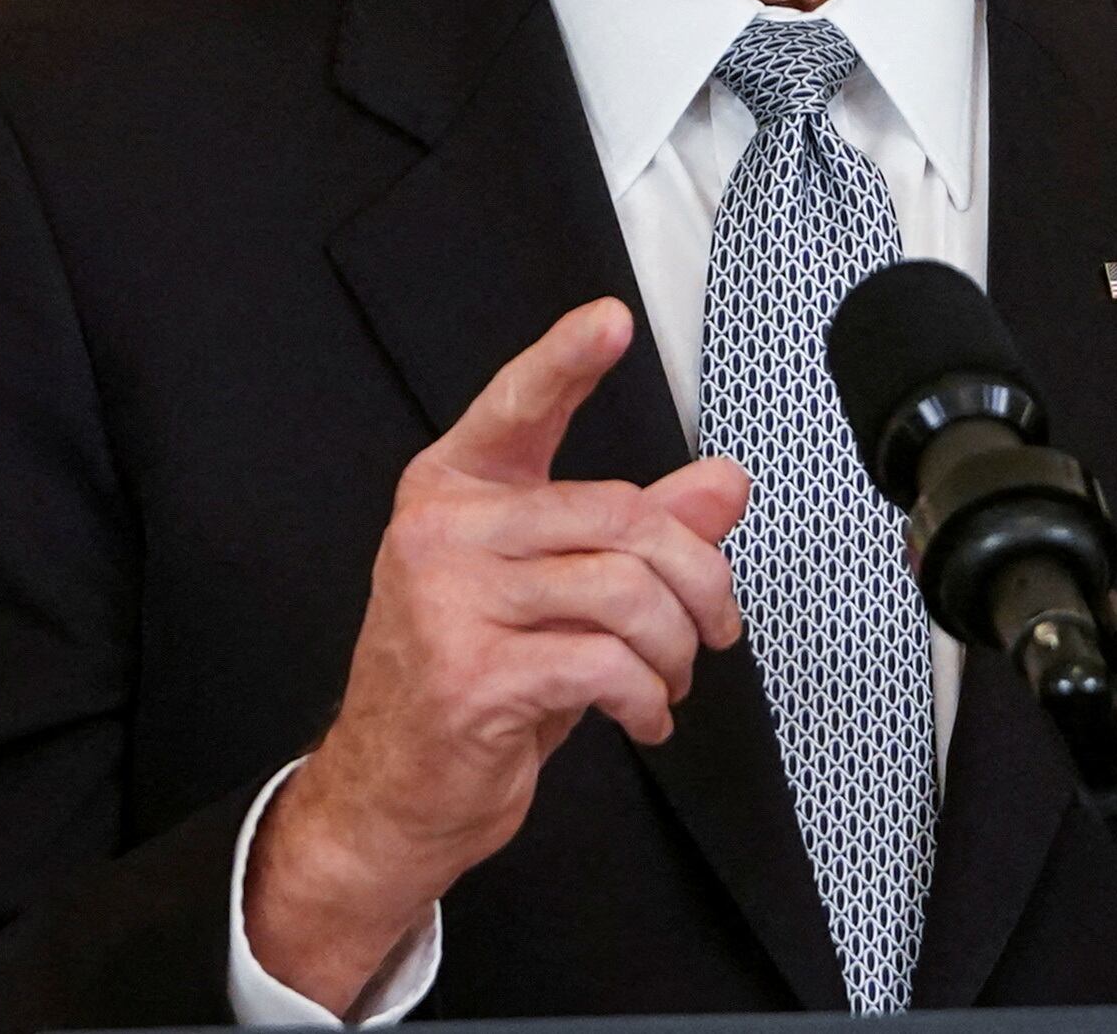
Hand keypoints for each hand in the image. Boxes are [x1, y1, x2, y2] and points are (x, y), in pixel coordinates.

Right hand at [243, 298, 749, 1012]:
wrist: (391, 796)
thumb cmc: (475, 683)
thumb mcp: (560, 597)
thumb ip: (639, 534)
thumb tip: (724, 483)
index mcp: (454, 492)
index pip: (516, 409)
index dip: (565, 361)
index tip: (610, 321)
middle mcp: (441, 532)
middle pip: (617, 516)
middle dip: (696, 578)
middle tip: (718, 626)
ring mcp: (446, 601)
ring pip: (623, 592)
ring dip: (676, 648)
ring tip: (672, 679)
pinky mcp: (469, 674)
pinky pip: (604, 664)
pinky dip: (648, 697)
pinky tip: (644, 717)